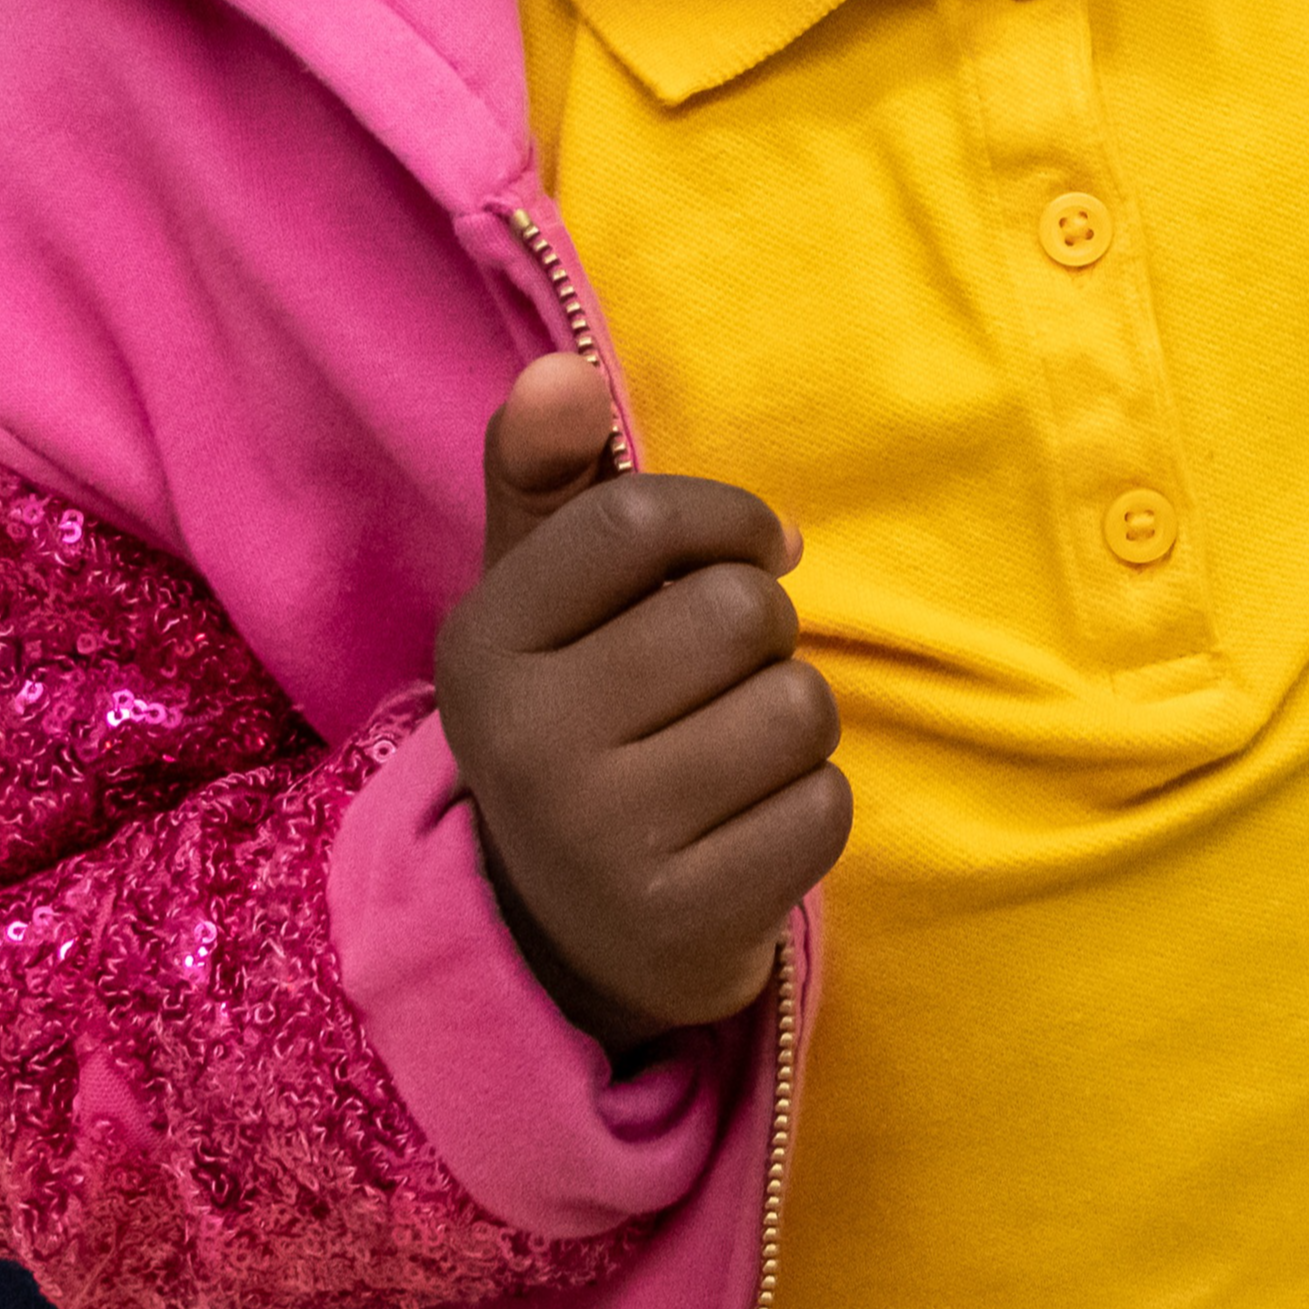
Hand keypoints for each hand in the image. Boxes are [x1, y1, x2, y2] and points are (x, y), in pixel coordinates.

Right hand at [429, 352, 846, 1050]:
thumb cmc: (580, 721)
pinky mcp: (685, 917)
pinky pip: (824, 807)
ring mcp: (601, 838)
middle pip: (738, 613)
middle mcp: (526, 742)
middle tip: (724, 677)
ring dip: (794, 720)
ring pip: (797, 708)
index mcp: (484, 643)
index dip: (725, 519)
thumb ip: (547, 478)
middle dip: (765, 631)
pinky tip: (747, 826)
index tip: (750, 549)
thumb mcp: (541, 604)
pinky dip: (810, 807)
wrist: (570, 937)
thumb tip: (560, 371)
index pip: (637, 520)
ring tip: (735, 752)